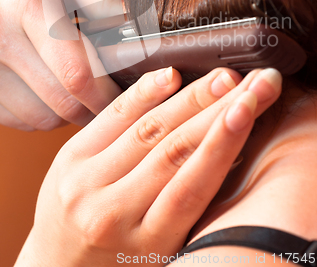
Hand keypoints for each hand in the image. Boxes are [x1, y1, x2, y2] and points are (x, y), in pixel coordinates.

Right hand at [0, 0, 122, 130]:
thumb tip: (130, 26)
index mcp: (27, 6)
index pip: (76, 72)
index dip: (106, 94)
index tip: (123, 97)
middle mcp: (0, 39)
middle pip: (61, 102)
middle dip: (92, 110)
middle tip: (107, 99)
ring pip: (41, 118)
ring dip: (68, 114)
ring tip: (78, 92)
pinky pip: (22, 121)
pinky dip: (43, 115)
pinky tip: (50, 92)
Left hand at [15, 66, 281, 266]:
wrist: (58, 266)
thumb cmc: (120, 261)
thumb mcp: (161, 247)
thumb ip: (188, 203)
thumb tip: (228, 150)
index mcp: (146, 244)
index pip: (192, 186)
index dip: (222, 142)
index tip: (248, 109)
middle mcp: (112, 212)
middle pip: (174, 149)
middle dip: (218, 110)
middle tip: (251, 83)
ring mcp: (86, 182)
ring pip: (148, 129)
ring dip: (190, 99)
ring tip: (223, 79)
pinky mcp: (69, 158)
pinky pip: (112, 117)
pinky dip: (144, 93)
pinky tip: (169, 76)